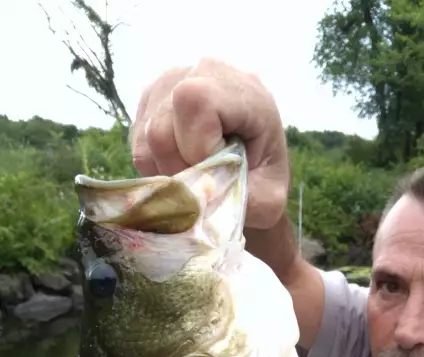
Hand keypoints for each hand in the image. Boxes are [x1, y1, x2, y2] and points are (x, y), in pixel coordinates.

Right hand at [129, 58, 289, 229]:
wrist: (253, 165)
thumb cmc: (263, 179)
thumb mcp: (270, 199)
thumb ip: (243, 200)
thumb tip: (202, 196)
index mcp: (242, 89)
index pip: (195, 102)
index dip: (198, 148)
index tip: (218, 170)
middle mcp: (202, 73)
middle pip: (161, 128)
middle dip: (179, 170)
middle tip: (204, 184)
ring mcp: (170, 81)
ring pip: (145, 139)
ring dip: (166, 171)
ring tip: (196, 174)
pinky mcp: (150, 98)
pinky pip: (137, 143)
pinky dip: (155, 166)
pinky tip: (181, 163)